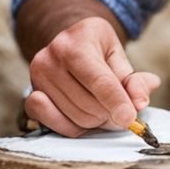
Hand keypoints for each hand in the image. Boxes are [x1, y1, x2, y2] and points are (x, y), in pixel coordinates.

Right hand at [24, 16, 160, 136]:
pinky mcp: (30, 95)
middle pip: (88, 103)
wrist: (69, 44)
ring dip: (95, 120)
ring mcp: (37, 77)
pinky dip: (73, 127)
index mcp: (78, 41)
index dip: (116, 102)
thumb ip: (133, 80)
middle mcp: (52, 57)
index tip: (130, 118)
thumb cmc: (97, 50)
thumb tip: (139, 103)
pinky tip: (83, 116)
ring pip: (75, 117)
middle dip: (110, 112)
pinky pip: (54, 124)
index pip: (99, 80)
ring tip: (101, 107)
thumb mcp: (119, 57)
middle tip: (119, 108)